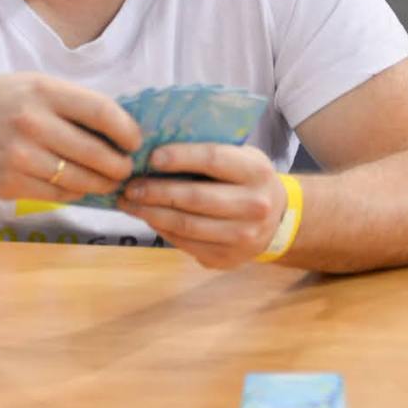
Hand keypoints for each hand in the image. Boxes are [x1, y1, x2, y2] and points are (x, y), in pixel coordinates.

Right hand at [0, 73, 140, 202]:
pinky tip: (79, 186)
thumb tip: (124, 129)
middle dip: (120, 166)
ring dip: (101, 184)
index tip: (135, 142)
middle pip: (95, 153)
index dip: (127, 131)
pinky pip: (57, 194)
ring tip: (109, 181)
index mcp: (44, 91)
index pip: (102, 112)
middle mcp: (31, 122)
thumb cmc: (4, 102)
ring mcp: (18, 155)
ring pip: (79, 180)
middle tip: (127, 169)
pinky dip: (75, 193)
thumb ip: (74, 103)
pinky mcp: (8, 183)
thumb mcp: (36, 86)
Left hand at [116, 143, 287, 268]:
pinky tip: (148, 217)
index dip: (180, 157)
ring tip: (130, 203)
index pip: (213, 160)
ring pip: (186, 225)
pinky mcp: (226, 258)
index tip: (151, 157)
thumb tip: (154, 149)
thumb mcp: (242, 158)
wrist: (279, 221)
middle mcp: (254, 206)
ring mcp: (242, 236)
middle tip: (129, 185)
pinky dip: (162, 229)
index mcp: (256, 172)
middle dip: (156, 191)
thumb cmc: (248, 180)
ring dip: (151, 214)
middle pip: (195, 197)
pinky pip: (185, 243)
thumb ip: (208, 152)